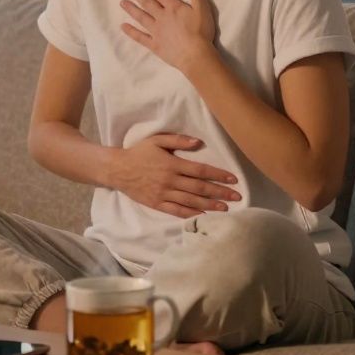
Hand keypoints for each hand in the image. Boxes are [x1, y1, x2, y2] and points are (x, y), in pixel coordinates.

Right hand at [108, 133, 240, 218]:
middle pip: (200, 187)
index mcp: (172, 164)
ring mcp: (163, 194)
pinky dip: (191, 213)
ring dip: (210, 205)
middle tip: (237, 197)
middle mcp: (170, 180)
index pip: (201, 170)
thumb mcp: (156, 140)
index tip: (233, 179)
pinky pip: (176, 210)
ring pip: (191, 201)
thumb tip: (198, 142)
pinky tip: (203, 215)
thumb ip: (178, 140)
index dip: (218, 175)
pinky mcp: (157, 203)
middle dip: (220, 192)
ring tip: (226, 208)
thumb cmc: (138, 152)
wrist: (117, 169)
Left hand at [120, 0, 217, 73]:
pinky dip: (131, 32)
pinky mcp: (154, 45)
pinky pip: (140, 37)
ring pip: (141, 18)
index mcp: (173, 7)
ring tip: (122, 2)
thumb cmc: (201, 31)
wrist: (195, 55)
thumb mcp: (202, 7)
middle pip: (147, 3)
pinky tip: (123, 27)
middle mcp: (161, 17)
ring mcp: (156, 31)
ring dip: (131, 9)